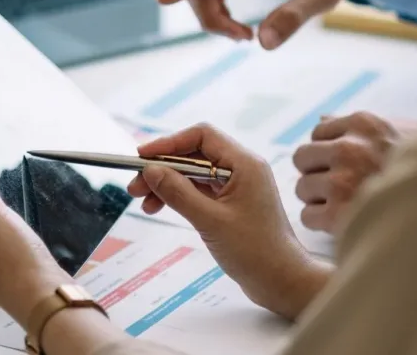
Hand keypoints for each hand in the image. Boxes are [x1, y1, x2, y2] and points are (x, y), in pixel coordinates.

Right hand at [127, 124, 330, 319]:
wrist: (282, 280)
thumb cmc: (255, 251)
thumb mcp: (210, 221)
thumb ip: (179, 193)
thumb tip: (151, 170)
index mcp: (244, 164)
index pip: (202, 137)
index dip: (169, 143)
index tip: (142, 157)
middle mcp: (243, 168)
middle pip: (195, 154)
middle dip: (163, 167)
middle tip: (135, 186)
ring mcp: (238, 186)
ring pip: (195, 173)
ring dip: (168, 183)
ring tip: (143, 202)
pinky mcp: (233, 203)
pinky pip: (201, 189)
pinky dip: (180, 196)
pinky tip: (161, 207)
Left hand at [293, 113, 416, 232]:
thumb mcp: (400, 132)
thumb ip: (360, 127)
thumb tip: (322, 119)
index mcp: (364, 124)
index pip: (318, 132)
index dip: (328, 151)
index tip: (343, 165)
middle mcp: (349, 148)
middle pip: (302, 158)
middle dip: (316, 172)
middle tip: (339, 187)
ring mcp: (342, 181)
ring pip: (302, 189)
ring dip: (318, 199)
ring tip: (346, 206)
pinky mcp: (339, 215)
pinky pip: (308, 217)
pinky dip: (321, 223)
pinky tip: (344, 223)